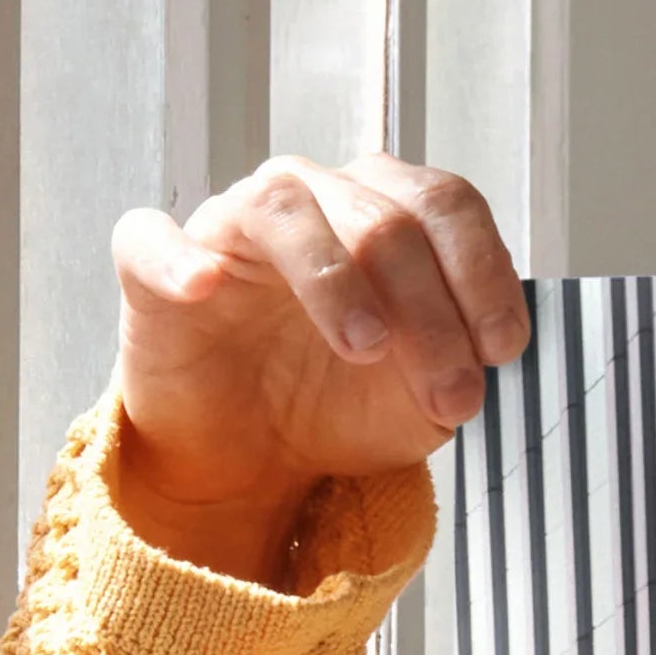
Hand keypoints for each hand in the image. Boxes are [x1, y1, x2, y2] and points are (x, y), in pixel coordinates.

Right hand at [107, 156, 527, 584]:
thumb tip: (487, 353)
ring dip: (335, 280)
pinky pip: (152, 238)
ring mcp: (232, 224)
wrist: (253, 456)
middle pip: (383, 218)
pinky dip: (179, 258)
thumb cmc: (339, 404)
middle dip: (430, 314)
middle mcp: (313, 199)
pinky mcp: (154, 266)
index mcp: (385, 213)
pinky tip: (205, 286)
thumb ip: (461, 364)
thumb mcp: (423, 398)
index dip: (483, 273)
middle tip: (451, 396)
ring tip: (366, 348)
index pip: (446, 205)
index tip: (503, 350)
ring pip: (284, 209)